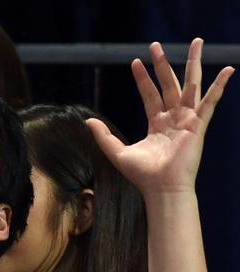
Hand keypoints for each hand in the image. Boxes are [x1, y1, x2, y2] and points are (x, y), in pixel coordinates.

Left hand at [87, 38, 233, 195]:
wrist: (160, 189)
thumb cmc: (142, 175)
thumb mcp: (116, 152)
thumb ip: (103, 135)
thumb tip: (87, 120)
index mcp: (156, 124)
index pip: (149, 95)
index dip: (143, 79)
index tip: (135, 62)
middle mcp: (173, 119)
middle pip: (169, 85)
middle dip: (162, 65)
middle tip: (155, 45)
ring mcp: (187, 120)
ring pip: (191, 85)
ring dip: (192, 63)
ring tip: (196, 41)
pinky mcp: (198, 125)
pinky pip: (210, 102)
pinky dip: (219, 85)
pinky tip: (227, 69)